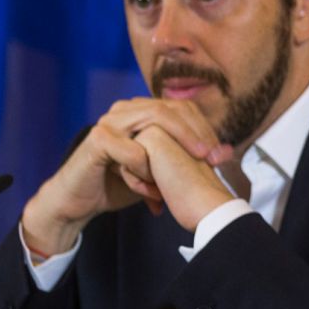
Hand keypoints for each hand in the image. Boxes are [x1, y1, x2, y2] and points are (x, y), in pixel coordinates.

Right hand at [22, 98, 232, 253]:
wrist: (81, 200)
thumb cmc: (121, 183)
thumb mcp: (160, 168)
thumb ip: (186, 157)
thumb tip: (227, 153)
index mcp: (141, 112)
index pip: (182, 108)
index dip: (205, 128)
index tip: (222, 155)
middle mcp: (126, 110)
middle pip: (171, 108)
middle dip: (198, 132)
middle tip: (213, 157)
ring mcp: (110, 121)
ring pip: (154, 120)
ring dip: (178, 143)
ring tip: (196, 161)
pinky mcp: (97, 139)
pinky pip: (131, 149)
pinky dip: (145, 166)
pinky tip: (150, 184)